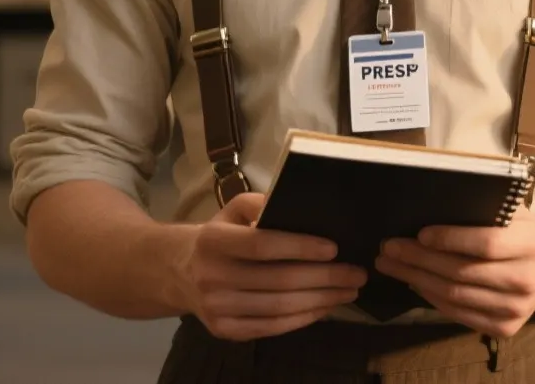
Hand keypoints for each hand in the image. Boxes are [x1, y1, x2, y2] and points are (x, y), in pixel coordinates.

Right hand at [168, 192, 367, 340]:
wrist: (177, 272)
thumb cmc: (217, 237)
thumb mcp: (230, 210)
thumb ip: (259, 204)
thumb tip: (301, 209)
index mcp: (213, 241)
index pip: (262, 245)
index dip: (300, 247)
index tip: (334, 247)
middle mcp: (212, 277)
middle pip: (278, 281)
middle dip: (325, 277)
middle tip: (356, 272)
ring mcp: (217, 309)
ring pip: (280, 307)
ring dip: (321, 300)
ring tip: (348, 290)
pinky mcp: (225, 331)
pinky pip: (272, 328)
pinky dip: (304, 318)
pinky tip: (325, 307)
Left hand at [374, 206, 534, 337]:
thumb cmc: (528, 233)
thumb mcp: (516, 212)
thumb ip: (486, 207)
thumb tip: (437, 199)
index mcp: (531, 244)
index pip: (486, 244)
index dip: (450, 239)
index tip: (420, 232)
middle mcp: (526, 280)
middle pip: (462, 272)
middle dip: (419, 260)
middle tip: (388, 248)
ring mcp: (516, 309)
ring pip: (456, 296)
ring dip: (416, 280)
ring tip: (391, 265)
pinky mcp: (505, 328)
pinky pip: (459, 315)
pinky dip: (432, 299)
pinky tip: (415, 284)